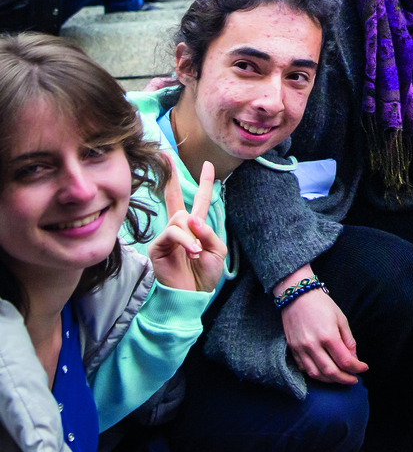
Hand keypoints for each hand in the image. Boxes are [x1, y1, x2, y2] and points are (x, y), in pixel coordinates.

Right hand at [146, 158, 226, 293]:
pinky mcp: (157, 246)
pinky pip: (172, 232)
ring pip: (180, 218)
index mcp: (196, 227)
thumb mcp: (216, 250)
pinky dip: (185, 241)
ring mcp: (167, 235)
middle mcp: (179, 227)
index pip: (200, 200)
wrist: (191, 296)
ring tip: (196, 252)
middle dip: (172, 176)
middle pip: (175, 196)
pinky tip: (191, 252)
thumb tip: (191, 220)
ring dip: (192, 235)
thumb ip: (208, 232)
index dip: (204, 183)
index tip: (207, 165)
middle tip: (166, 156)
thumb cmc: (204, 275)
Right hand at [276, 267, 367, 384]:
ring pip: (316, 374)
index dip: (356, 368)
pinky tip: (325, 373)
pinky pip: (304, 369)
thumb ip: (348, 340)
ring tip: (341, 378)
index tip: (364, 369)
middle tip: (354, 380)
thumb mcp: (341, 319)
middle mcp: (313, 346)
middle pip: (330, 372)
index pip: (345, 360)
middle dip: (345, 379)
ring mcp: (300, 350)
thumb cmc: (323, 305)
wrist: (296, 296)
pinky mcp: (292, 350)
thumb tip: (354, 358)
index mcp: (328, 336)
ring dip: (330, 380)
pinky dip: (316, 374)